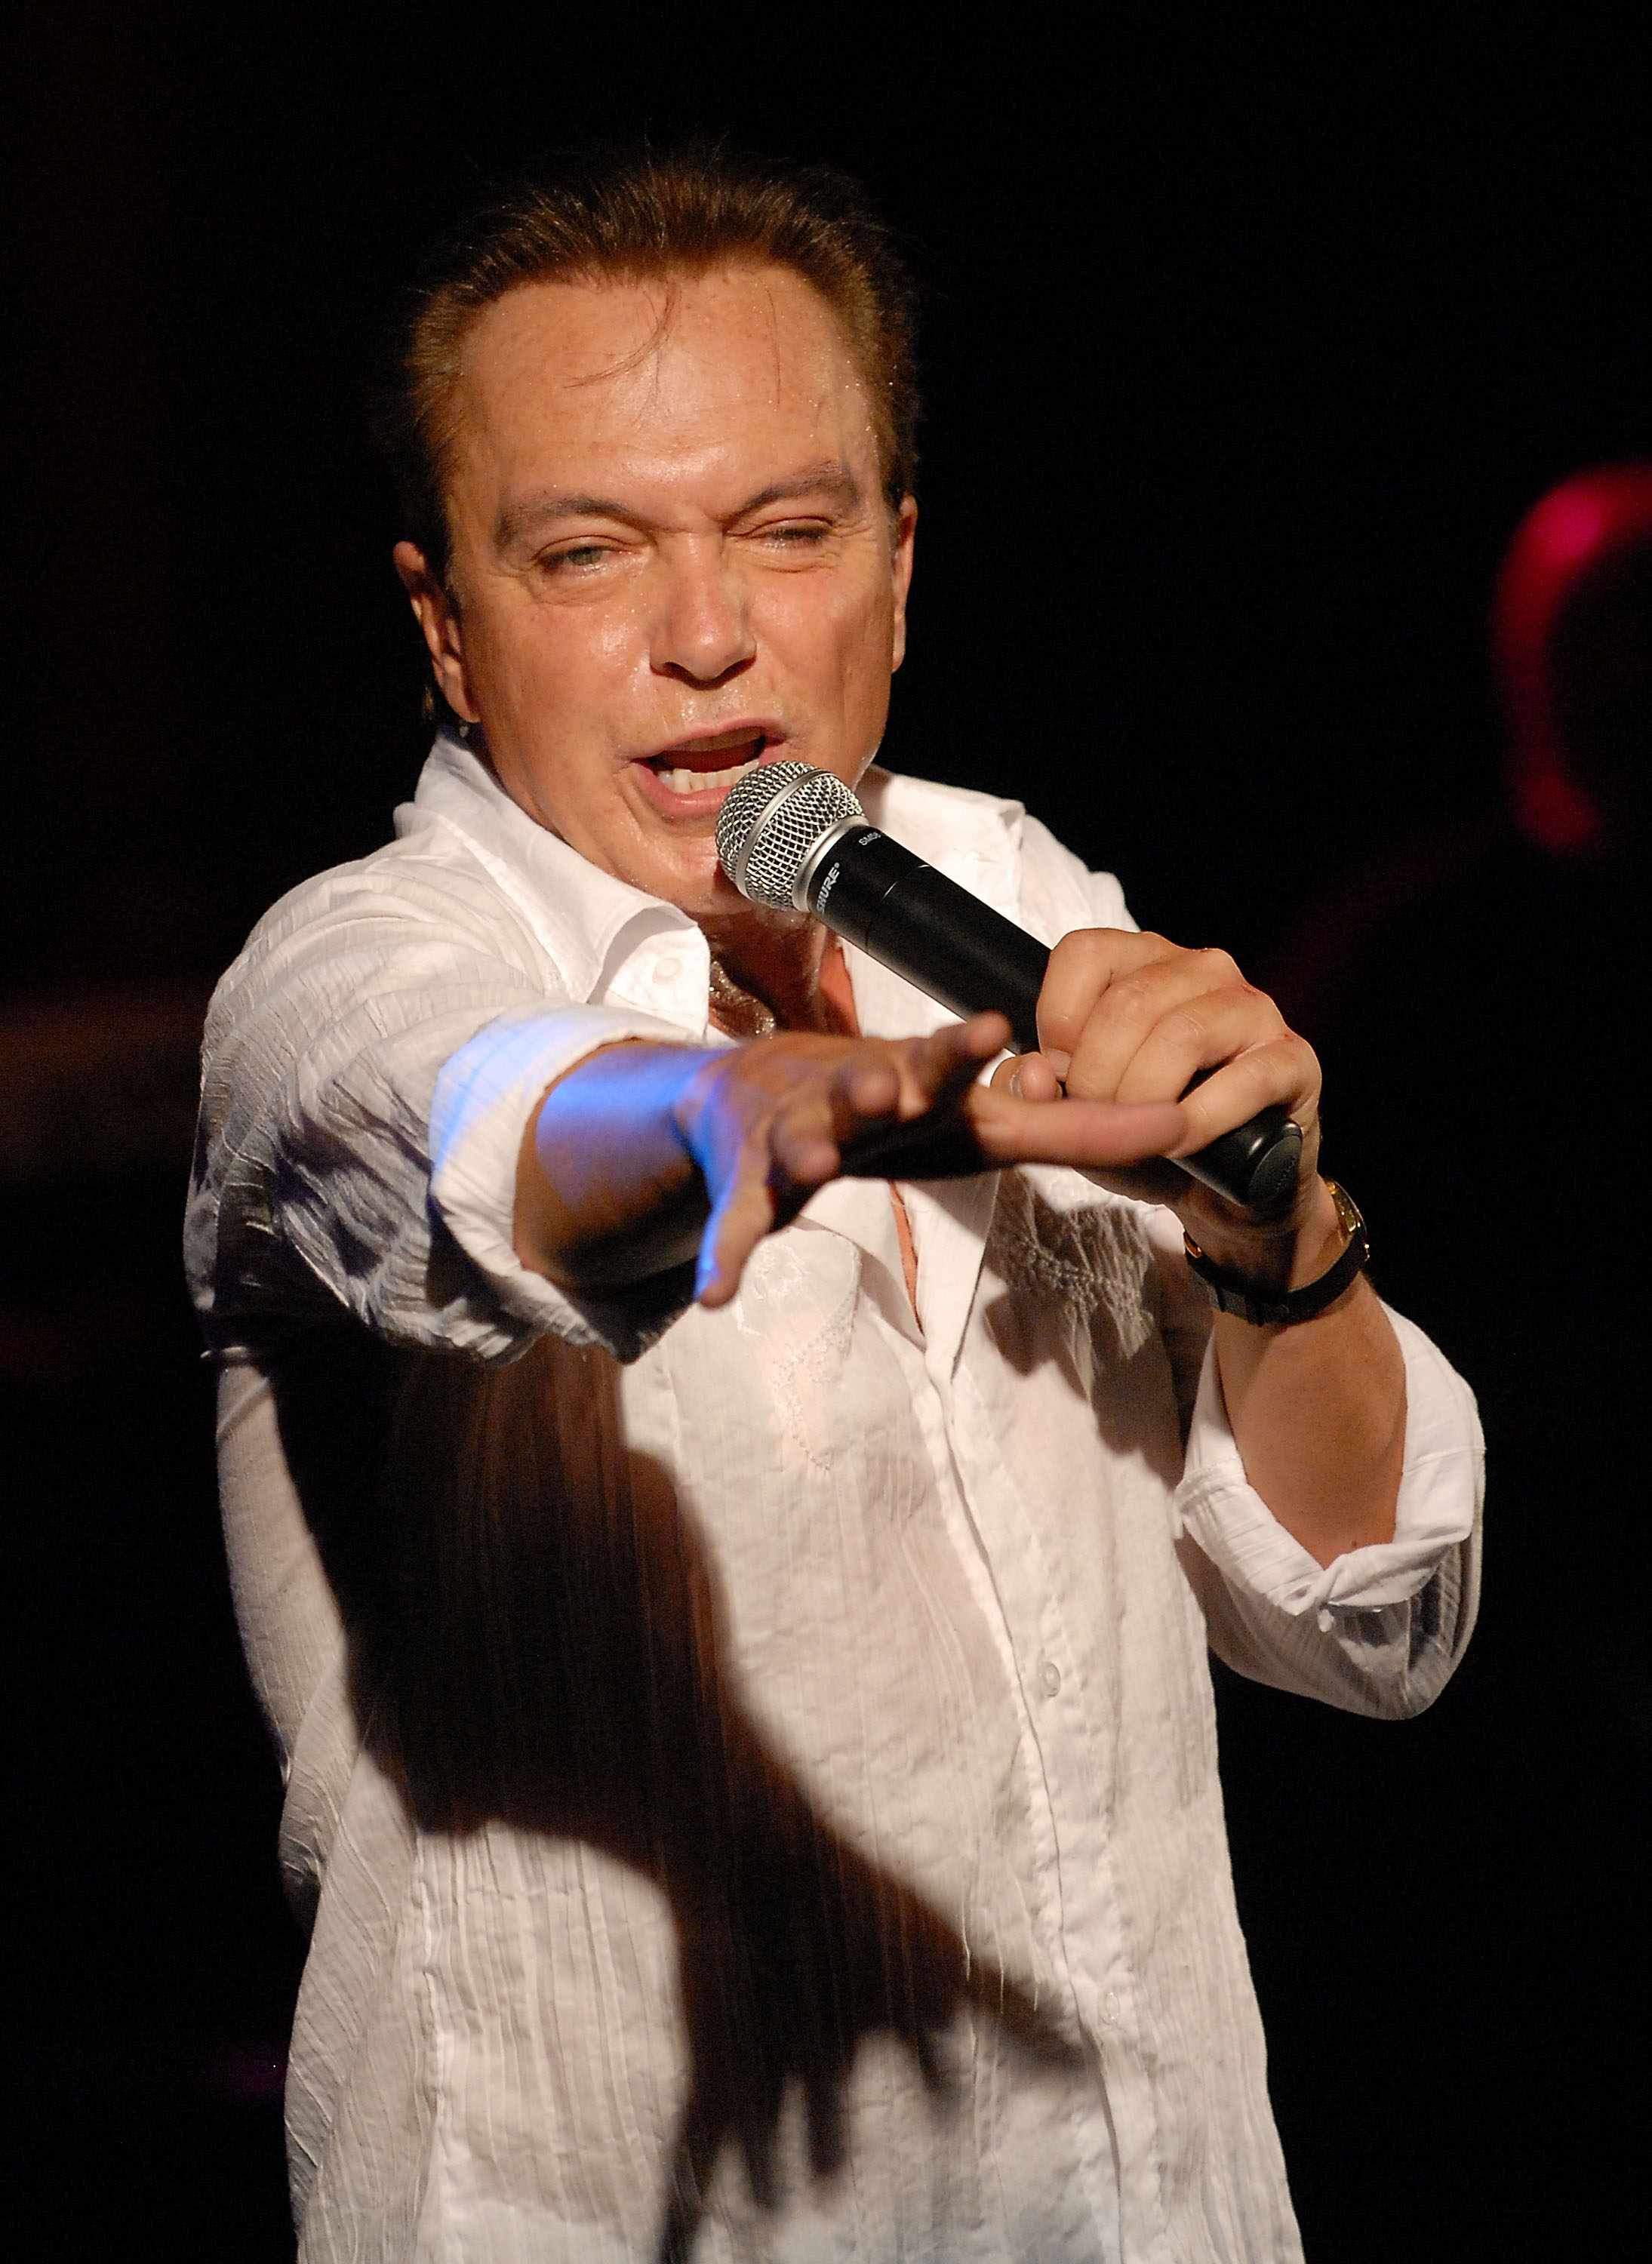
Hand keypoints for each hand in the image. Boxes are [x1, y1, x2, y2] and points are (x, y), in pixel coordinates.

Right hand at [673, 1013, 1184, 1305]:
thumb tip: (1181, 1127)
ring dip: (805, 1151)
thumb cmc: (890, 1113)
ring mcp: (794, 1138)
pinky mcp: (748, 1184)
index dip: (969, 1049)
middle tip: (891, 1088)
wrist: (749, 1095)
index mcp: (913, 1087)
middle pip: (867, 1086)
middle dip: (880, 1083)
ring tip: (808, 1162)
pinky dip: (725, 1257)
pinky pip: (737, 1225)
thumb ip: (1073, 1129)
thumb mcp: (976, 1121)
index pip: (948, 1063)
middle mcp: (853, 1100)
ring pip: (798, 1144)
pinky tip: (716, 1297)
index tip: (999, 1028)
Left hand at [989, 928, 1325, 1279]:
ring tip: (1137, 1134)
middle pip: (1127, 1004)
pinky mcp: (1292, 1058)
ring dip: (1143, 1100)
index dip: (1057, 1023)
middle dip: (1096, 1078)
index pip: (1084, 954)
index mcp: (1143, 961)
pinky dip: (1198, 1123)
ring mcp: (1252, 1008)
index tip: (1061, 1076)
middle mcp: (1201, 968)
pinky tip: (1180, 1146)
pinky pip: (1240, 1081)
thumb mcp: (1076, 1113)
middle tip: (1099, 1121)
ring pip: (1180, 1036)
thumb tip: (1029, 1074)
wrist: (1222, 1190)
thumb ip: (1034, 1091)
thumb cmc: (1146, 1134)